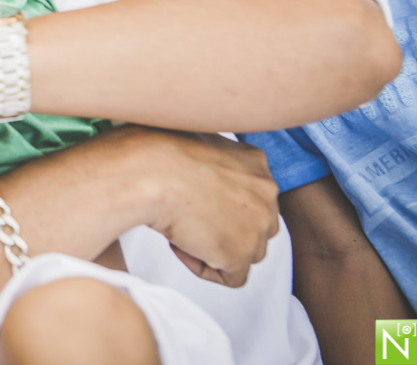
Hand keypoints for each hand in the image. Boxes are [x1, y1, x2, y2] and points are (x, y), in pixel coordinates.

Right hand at [134, 128, 279, 285]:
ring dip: (214, 247)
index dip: (219, 203)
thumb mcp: (193, 141)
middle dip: (223, 227)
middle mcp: (266, 193)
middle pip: (254, 224)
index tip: (192, 200)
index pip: (250, 194)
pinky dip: (204, 267)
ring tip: (180, 231)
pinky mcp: (241, 254)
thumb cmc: (157, 153)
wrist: (150, 173)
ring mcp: (257, 226)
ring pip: (246, 251)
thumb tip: (200, 177)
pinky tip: (180, 246)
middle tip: (187, 218)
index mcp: (254, 162)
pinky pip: (231, 276)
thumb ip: (212, 162)